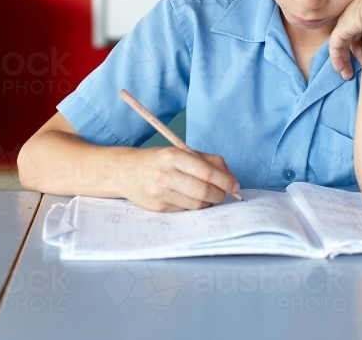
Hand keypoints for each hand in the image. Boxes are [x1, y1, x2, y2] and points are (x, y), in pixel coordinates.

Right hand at [121, 147, 239, 211]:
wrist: (125, 171)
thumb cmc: (158, 160)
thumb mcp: (180, 151)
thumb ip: (208, 160)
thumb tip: (230, 176)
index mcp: (173, 156)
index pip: (207, 172)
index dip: (225, 181)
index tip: (235, 185)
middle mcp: (165, 175)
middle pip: (204, 191)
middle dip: (220, 194)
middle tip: (223, 192)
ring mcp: (161, 193)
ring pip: (197, 204)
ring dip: (208, 201)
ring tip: (208, 194)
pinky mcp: (158, 208)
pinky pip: (185, 210)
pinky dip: (194, 205)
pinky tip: (190, 197)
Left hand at [329, 0, 361, 80]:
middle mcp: (359, 15)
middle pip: (355, 39)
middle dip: (357, 56)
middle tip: (354, 72)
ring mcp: (349, 20)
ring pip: (344, 43)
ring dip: (346, 61)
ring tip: (348, 75)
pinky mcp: (342, 27)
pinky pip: (336, 45)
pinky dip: (338, 58)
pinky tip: (340, 69)